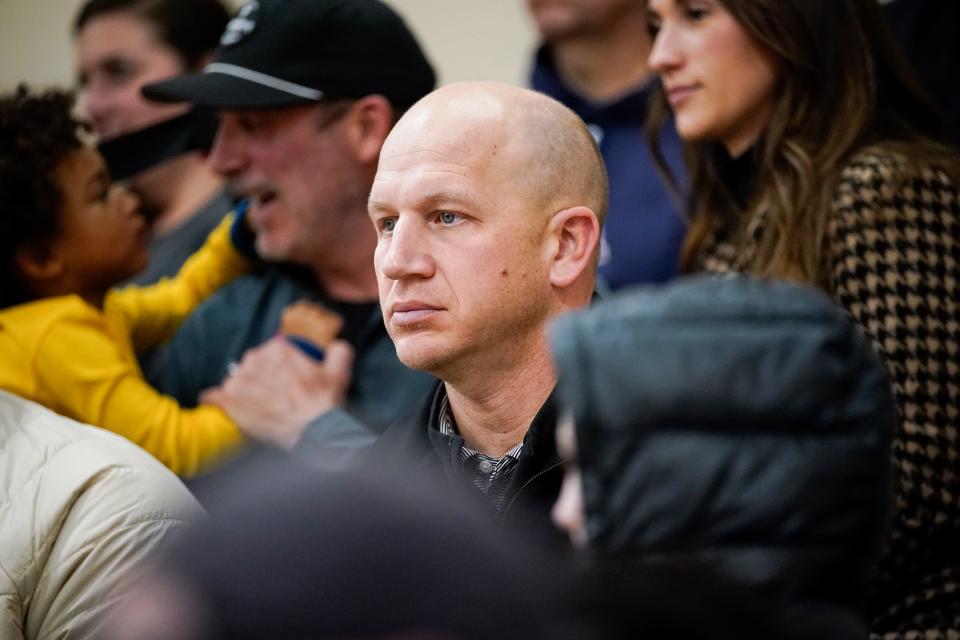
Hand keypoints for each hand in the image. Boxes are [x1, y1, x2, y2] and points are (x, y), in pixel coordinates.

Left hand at [200, 336, 353, 448]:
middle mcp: (257, 361)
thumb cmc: (323, 406)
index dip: (277, 365)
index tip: (283, 378)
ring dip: (241, 390)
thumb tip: (335, 344)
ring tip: (254, 405)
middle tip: (271, 395)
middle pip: (251, 364)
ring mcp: (240, 381)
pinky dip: (214, 400)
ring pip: (235, 379)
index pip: (270, 351)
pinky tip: (218, 404)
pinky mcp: (229, 402)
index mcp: (281, 350)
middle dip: (258, 377)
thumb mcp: (339, 375)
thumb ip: (339, 352)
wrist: (311, 434)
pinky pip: (213, 396)